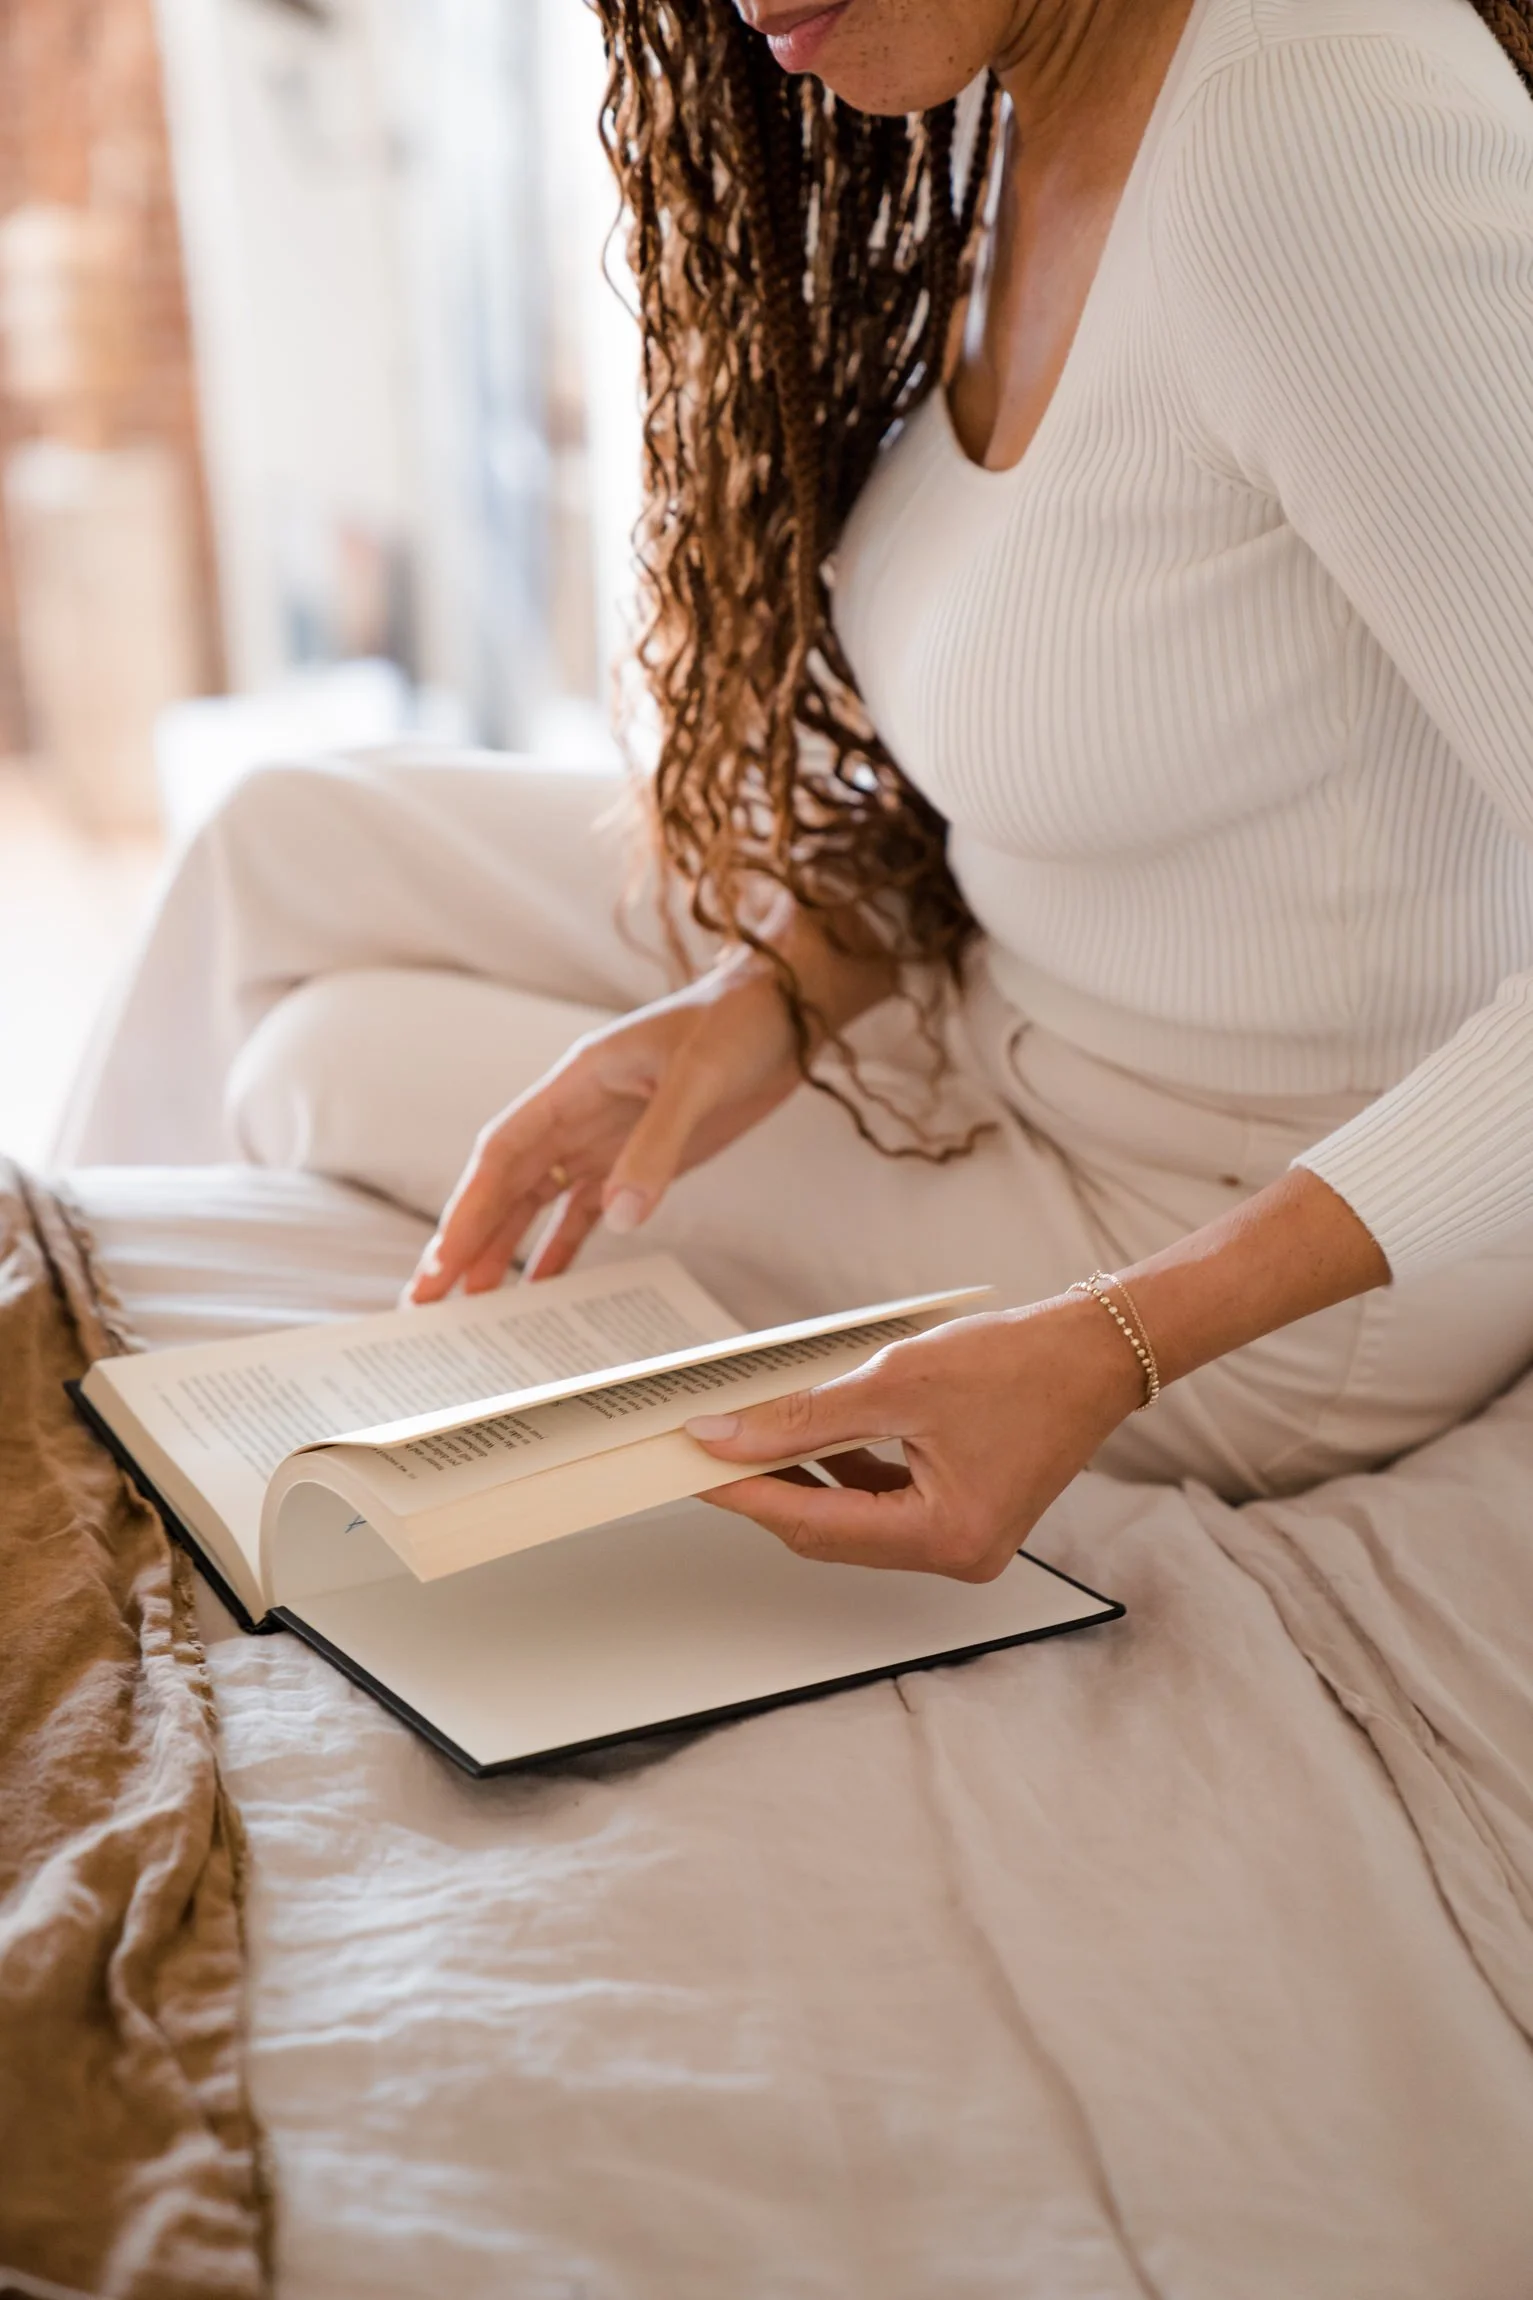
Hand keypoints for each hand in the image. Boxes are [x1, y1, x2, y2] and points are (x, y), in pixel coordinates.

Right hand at [408, 954, 803, 1299]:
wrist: (786, 1011)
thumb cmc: (737, 1023)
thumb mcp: (698, 1080)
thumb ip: (657, 1146)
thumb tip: (619, 1216)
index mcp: (575, 1082)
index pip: (504, 1152)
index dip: (469, 1207)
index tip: (443, 1259)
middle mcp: (578, 1113)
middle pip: (507, 1184)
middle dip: (468, 1238)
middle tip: (430, 1298)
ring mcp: (606, 1138)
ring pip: (537, 1201)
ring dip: (504, 1248)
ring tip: (473, 1304)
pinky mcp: (639, 1159)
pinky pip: (585, 1211)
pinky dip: (560, 1248)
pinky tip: (541, 1287)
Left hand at [685, 1295, 1145, 1578]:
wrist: (1098, 1350)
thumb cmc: (1022, 1363)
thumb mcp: (898, 1383)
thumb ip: (805, 1418)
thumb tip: (728, 1438)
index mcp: (947, 1536)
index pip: (815, 1524)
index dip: (746, 1494)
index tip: (692, 1469)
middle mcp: (958, 1555)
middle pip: (831, 1533)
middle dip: (767, 1490)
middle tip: (708, 1452)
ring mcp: (963, 1541)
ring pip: (853, 1521)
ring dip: (802, 1480)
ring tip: (747, 1439)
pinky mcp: (965, 1516)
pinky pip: (884, 1506)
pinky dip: (843, 1474)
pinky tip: (810, 1440)